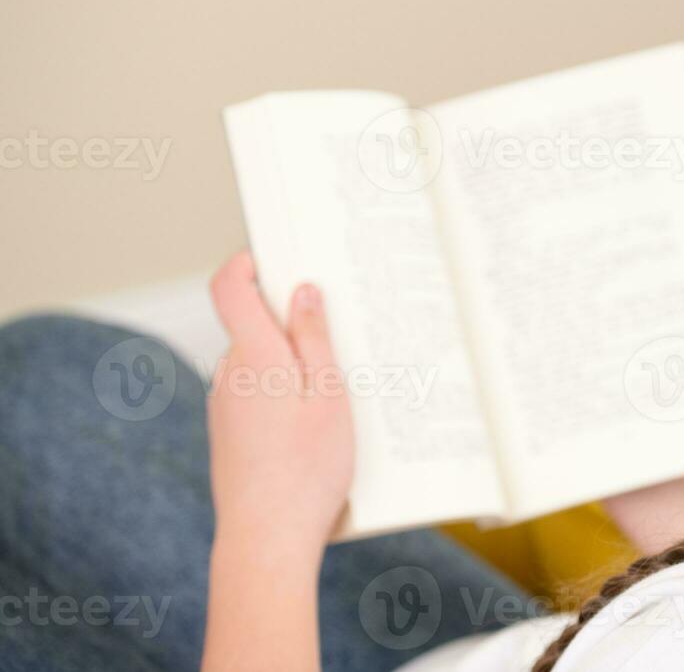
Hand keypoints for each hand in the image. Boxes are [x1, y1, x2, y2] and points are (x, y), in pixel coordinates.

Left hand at [207, 252, 353, 554]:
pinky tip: (316, 433)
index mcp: (254, 355)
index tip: (270, 258)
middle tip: (343, 344)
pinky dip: (284, 401)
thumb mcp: (330, 394)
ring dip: (294, 370)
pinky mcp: (229, 436)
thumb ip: (315, 338)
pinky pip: (257, 399)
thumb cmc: (307, 469)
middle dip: (294, 328)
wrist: (266, 540)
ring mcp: (225, 408)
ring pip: (260, 367)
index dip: (244, 264)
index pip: (229, 288)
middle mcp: (229, 376)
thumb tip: (303, 291)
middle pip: (255, 328)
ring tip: (337, 402)